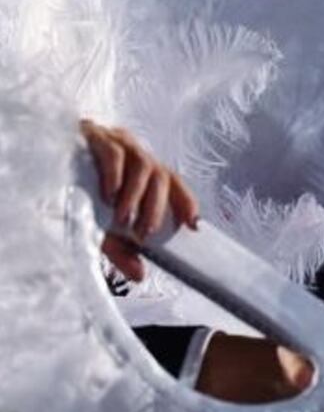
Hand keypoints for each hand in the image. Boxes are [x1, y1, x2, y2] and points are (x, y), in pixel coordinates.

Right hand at [82, 119, 199, 281]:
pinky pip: (114, 153)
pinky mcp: (96, 136)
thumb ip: (121, 248)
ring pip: (142, 164)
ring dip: (136, 195)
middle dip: (156, 208)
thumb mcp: (100, 226)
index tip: (193, 225)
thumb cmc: (76, 192)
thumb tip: (140, 275)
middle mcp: (136, 154)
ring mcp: (118, 142)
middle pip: (161, 176)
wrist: (41, 158)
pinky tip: (108, 196)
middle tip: (144, 232)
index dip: (186, 201)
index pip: (173, 182)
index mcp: (143, 171)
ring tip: (123, 219)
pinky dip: (114, 176)